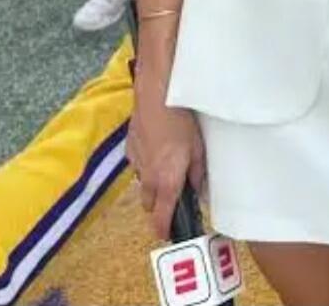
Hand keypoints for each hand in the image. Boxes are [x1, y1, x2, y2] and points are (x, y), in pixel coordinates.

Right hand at [128, 74, 205, 240]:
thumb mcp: (198, 149)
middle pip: (149, 205)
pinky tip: (158, 146)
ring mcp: (136, 163)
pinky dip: (147, 163)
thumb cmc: (180, 121)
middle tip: (175, 192)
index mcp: (166, 183)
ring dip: (153, 182)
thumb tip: (198, 189)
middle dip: (160, 204)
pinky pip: (138, 165)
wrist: (156, 95)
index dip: (164, 230)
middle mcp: (147, 178)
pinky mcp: (129, 148)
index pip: (160, 219)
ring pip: (143, 184)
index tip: (170, 233)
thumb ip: (197, 174)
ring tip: (168, 162)